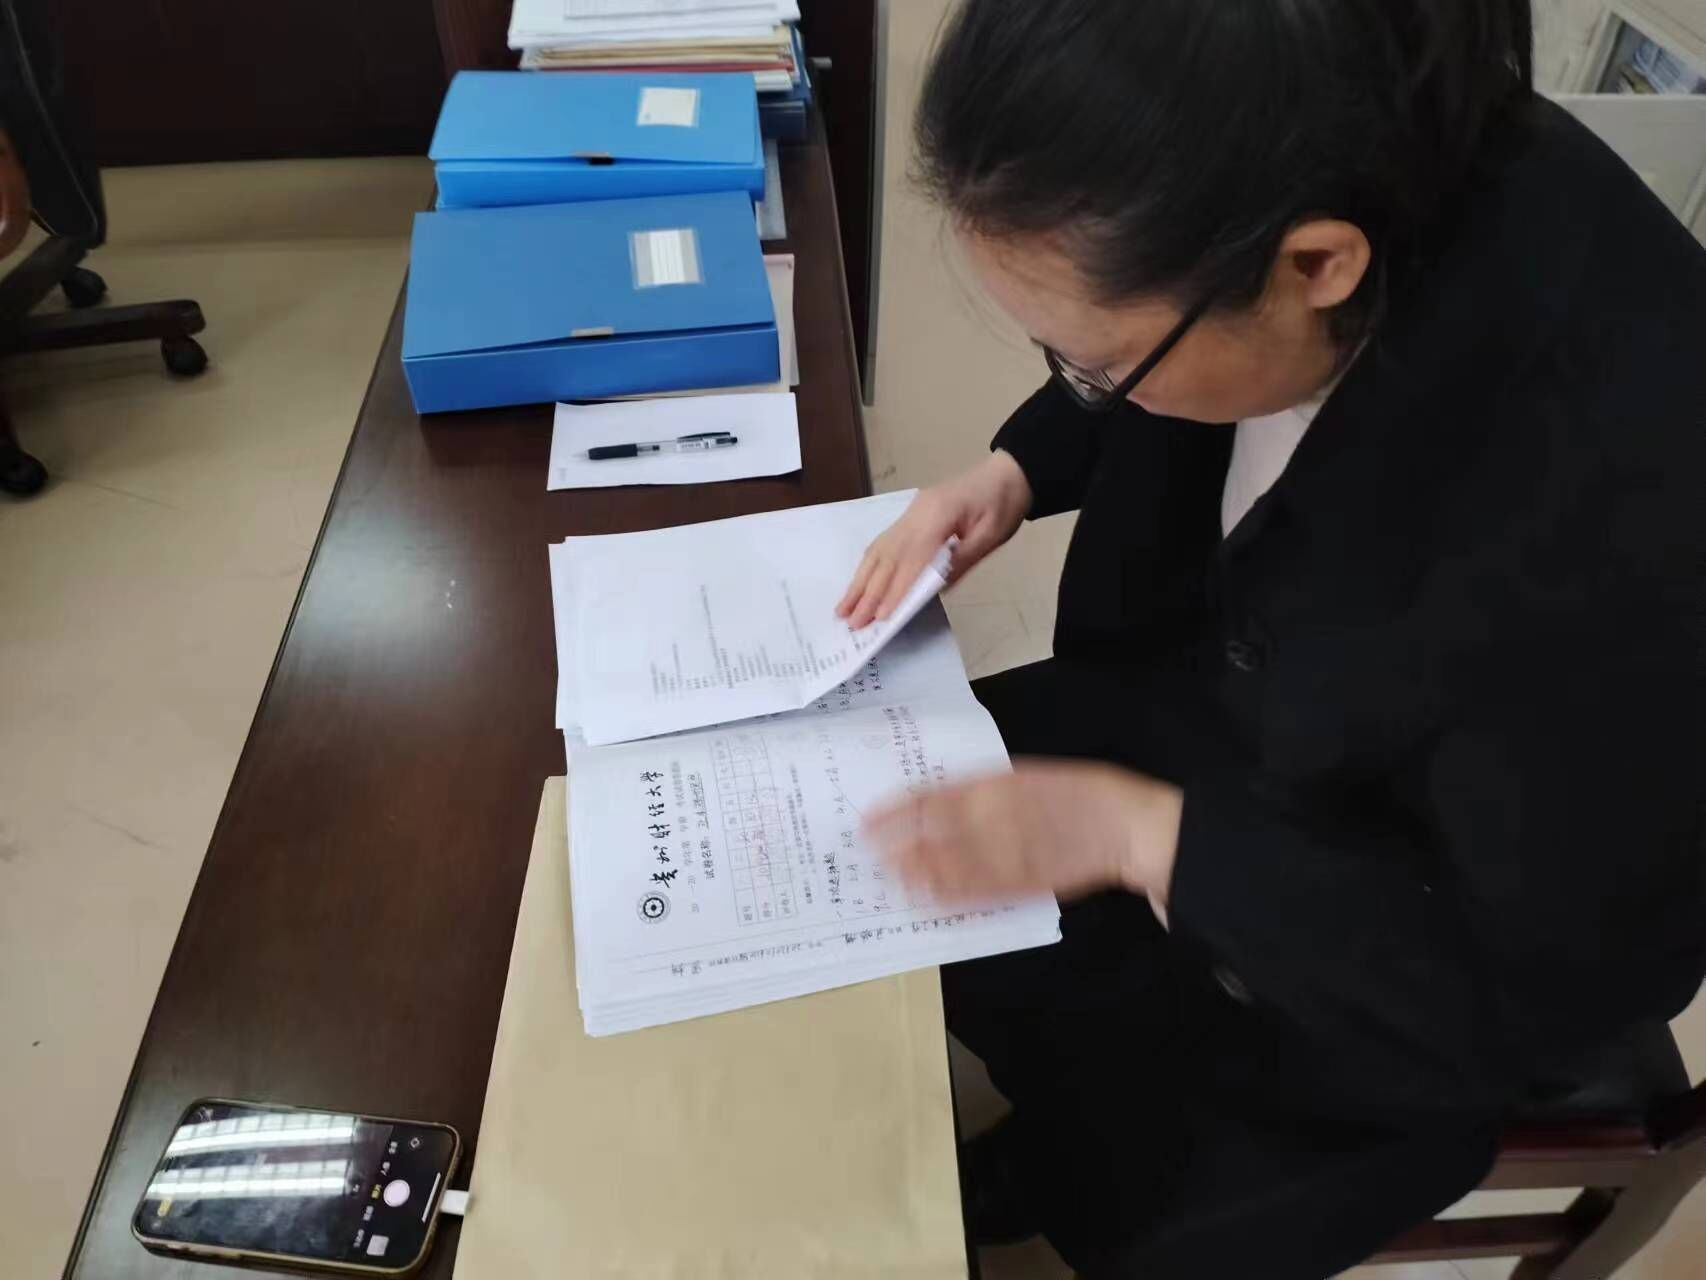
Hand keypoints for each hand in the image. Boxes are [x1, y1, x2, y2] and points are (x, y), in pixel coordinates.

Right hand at [836, 450, 1031, 627]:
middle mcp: (916, 513)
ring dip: (860, 580)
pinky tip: (859, 581)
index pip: (911, 559)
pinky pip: (884, 542)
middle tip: (850, 620)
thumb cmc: (1004, 505)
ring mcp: (910, 513)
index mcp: (938, 515)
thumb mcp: (991, 536)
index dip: (894, 590)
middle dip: (867, 591)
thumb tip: (934, 588)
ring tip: (843, 607)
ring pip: (879, 549)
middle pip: (887, 556)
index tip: (879, 616)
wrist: (1005, 474)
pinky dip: (869, 565)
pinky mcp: (911, 516)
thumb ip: (961, 560)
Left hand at [863, 760, 1182, 908]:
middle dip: (893, 844)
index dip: (895, 812)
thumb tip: (932, 799)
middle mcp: (992, 819)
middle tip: (864, 852)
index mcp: (993, 785)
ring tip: (885, 876)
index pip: (930, 799)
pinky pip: (974, 894)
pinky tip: (923, 897)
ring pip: (945, 867)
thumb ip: (979, 787)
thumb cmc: (1071, 793)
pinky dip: (945, 896)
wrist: (1121, 824)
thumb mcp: (1022, 775)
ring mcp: (1006, 855)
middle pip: (929, 834)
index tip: (867, 819)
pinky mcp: (1020, 884)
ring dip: (910, 873)